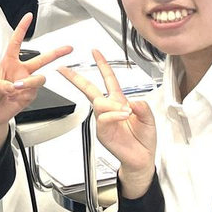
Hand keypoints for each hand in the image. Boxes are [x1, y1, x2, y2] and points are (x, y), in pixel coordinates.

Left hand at [0, 17, 72, 148]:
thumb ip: (0, 84)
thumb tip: (13, 85)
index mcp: (7, 63)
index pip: (16, 42)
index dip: (22, 29)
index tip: (28, 17)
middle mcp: (20, 71)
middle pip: (41, 59)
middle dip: (56, 53)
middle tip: (68, 48)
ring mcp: (26, 83)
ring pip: (39, 78)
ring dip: (31, 82)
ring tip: (17, 87)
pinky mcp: (29, 95)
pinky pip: (34, 91)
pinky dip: (26, 93)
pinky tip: (16, 96)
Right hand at [59, 50, 157, 196]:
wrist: (141, 159)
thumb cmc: (143, 140)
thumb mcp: (149, 119)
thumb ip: (143, 107)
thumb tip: (132, 102)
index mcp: (119, 102)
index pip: (109, 79)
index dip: (102, 65)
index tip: (95, 52)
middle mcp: (109, 109)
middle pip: (89, 89)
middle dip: (76, 78)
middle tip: (63, 69)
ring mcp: (104, 121)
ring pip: (99, 103)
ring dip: (112, 105)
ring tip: (126, 113)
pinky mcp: (102, 132)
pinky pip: (103, 118)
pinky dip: (114, 115)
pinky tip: (122, 116)